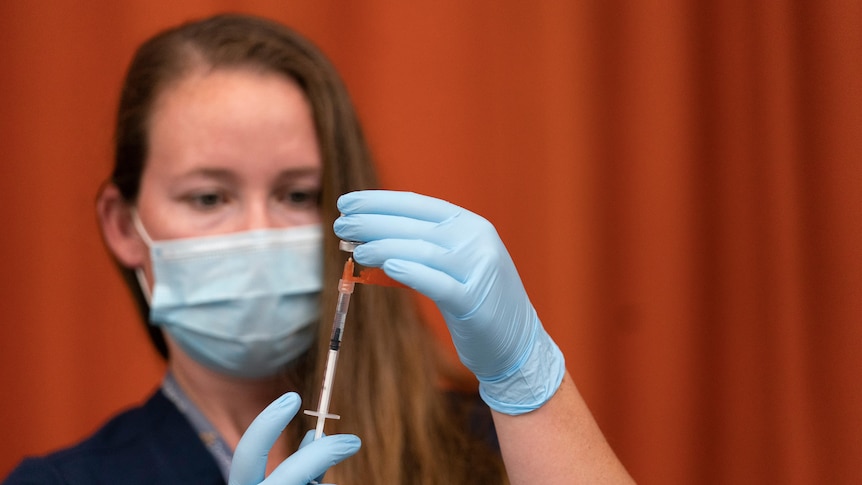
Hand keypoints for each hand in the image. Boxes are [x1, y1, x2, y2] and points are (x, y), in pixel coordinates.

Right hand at [229, 393, 359, 484]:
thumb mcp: (282, 482)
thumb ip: (298, 464)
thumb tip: (315, 433)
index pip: (248, 453)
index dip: (268, 424)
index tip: (293, 397)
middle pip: (290, 473)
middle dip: (321, 456)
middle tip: (353, 441)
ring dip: (322, 483)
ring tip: (324, 479)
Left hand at [334, 190, 564, 414]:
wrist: (518, 343)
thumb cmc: (477, 301)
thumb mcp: (455, 264)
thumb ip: (422, 247)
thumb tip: (369, 237)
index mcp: (471, 224)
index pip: (418, 204)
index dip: (379, 201)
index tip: (347, 202)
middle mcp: (477, 240)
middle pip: (416, 225)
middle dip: (373, 222)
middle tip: (341, 225)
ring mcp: (479, 268)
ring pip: (422, 250)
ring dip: (384, 246)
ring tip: (356, 249)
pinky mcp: (475, 301)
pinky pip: (437, 283)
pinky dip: (410, 272)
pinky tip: (385, 266)